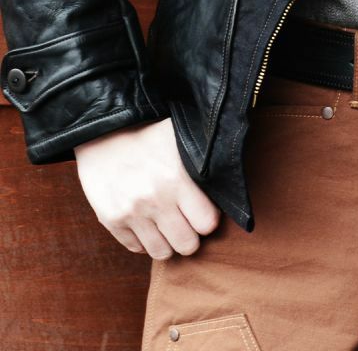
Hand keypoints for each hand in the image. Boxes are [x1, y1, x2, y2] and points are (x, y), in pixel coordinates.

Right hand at [73, 116, 220, 258]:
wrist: (101, 132)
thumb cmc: (147, 135)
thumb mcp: (179, 140)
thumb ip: (202, 164)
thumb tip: (226, 183)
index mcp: (177, 178)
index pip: (207, 223)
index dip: (207, 219)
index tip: (202, 212)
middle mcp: (155, 199)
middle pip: (187, 245)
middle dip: (190, 236)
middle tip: (185, 222)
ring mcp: (131, 213)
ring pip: (162, 253)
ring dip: (167, 242)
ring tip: (165, 224)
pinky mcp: (111, 220)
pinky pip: (136, 248)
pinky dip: (143, 240)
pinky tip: (145, 222)